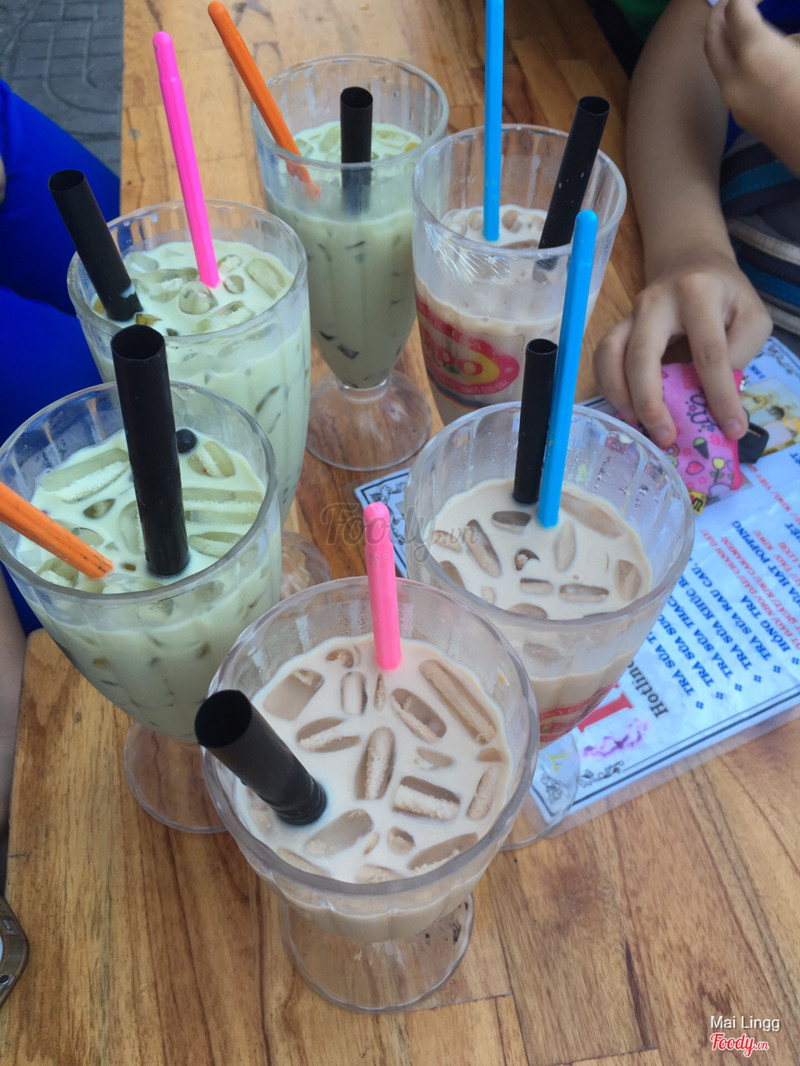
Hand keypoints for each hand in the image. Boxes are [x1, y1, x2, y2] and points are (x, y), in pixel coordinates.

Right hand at [593, 249, 771, 445]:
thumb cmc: (725, 295)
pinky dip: (609, 387)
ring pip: (609, 354)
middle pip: (642, 355)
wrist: (690, 263)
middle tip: (665, 435)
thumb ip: (741, 351)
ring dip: (619, 395)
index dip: (719, 394)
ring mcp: (631, 314)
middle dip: (650, 401)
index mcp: (698, 293)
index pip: (708, 352)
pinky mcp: (618, 327)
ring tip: (637, 424)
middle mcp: (656, 301)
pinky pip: (602, 358)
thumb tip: (711, 394)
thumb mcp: (752, 316)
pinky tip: (625, 409)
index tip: (732, 428)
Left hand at [705, 0, 799, 137]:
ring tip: (747, 27)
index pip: (735, 11)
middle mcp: (735, 79)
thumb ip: (793, 42)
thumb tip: (785, 43)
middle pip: (712, 38)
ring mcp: (735, 103)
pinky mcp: (744, 119)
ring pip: (719, 64)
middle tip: (731, 2)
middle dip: (719, 14)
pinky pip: (731, 83)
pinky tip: (759, 59)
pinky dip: (736, 63)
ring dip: (726, 41)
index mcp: (756, 53)